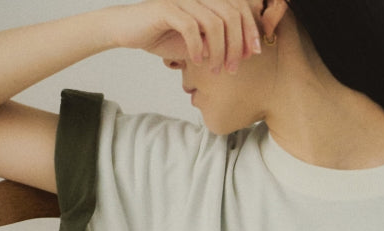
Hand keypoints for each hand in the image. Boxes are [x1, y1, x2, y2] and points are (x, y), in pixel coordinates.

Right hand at [115, 0, 265, 69]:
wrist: (130, 31)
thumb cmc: (165, 36)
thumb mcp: (198, 43)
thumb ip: (217, 44)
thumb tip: (241, 52)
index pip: (239, 8)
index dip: (250, 29)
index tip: (253, 53)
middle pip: (231, 15)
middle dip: (237, 45)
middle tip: (233, 69)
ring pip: (214, 23)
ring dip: (219, 51)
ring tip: (215, 70)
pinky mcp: (166, 8)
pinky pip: (191, 27)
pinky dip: (198, 48)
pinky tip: (197, 61)